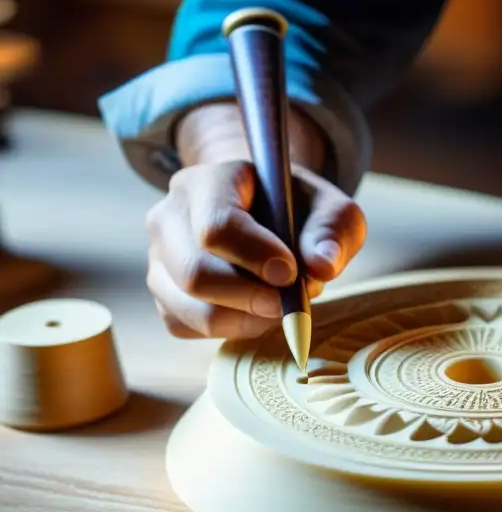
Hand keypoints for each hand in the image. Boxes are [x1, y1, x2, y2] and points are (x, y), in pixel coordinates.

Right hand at [145, 161, 365, 338]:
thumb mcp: (331, 209)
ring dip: (244, 318)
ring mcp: (159, 257)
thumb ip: (333, 231)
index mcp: (207, 182)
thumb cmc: (299, 211)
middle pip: (194, 272)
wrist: (267, 216)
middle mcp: (169, 216)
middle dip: (251, 297)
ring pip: (188, 307)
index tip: (290, 273)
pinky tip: (257, 314)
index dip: (255, 256)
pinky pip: (184, 326)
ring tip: (279, 308)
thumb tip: (321, 266)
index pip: (216, 226)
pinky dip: (228, 329)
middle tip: (290, 302)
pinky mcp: (162, 292)